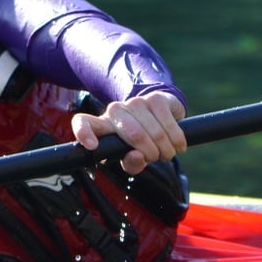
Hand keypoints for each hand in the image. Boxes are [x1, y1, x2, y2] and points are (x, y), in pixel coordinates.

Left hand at [71, 90, 186, 174]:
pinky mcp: (155, 98)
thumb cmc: (142, 142)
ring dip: (166, 149)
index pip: (82, 123)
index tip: (92, 146)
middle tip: (157, 158)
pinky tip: (179, 145)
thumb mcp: (133, 158)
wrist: (161, 114)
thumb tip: (137, 156)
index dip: (84, 133)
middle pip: (133, 134)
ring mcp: (135, 102)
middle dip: (151, 153)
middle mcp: (115, 110)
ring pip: (153, 132)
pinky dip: (176, 139)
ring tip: (167, 153)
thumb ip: (132, 163)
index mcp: (103, 126)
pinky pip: (168, 124)